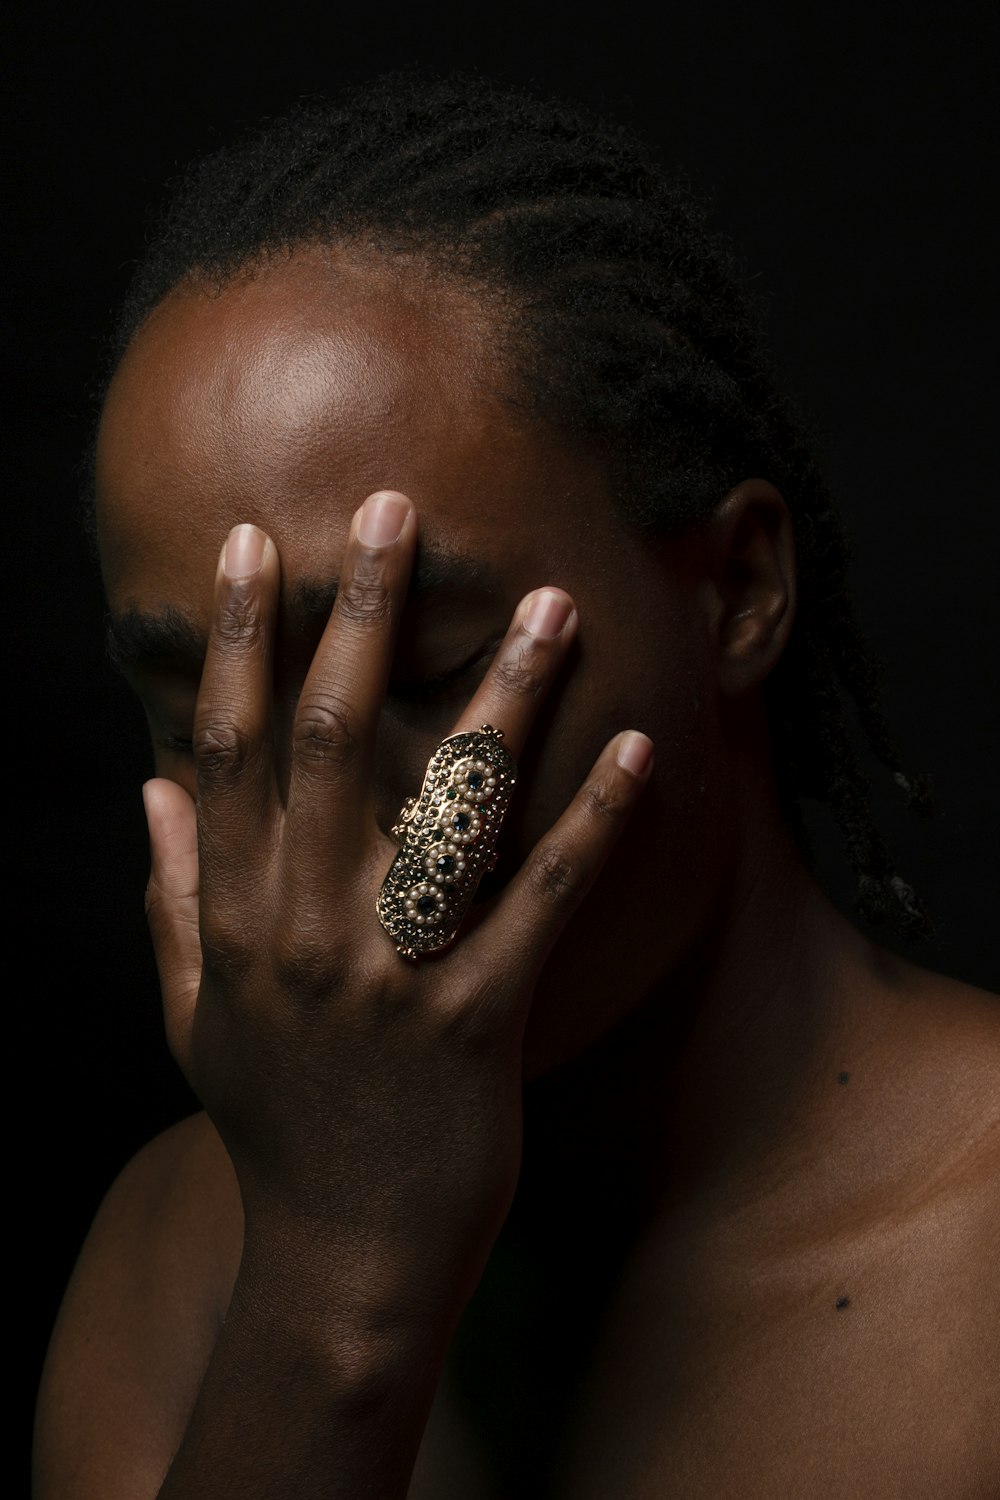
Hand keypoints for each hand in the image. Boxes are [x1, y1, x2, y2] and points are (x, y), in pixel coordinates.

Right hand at [142, 490, 653, 1335]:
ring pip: (448, 806)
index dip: (239, 642)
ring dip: (504, 696)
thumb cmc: (275, 1123)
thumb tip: (149, 792)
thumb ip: (171, 898)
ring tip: (549, 604)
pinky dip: (591, 825)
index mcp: (237, 916)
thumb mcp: (194, 1015)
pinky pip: (541, 903)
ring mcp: (391, 973)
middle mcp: (305, 926)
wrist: (340, 1256)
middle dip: (362, 617)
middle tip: (398, 512)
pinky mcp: (476, 1021)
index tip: (254, 550)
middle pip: (333, 741)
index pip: (231, 748)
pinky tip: (634, 753)